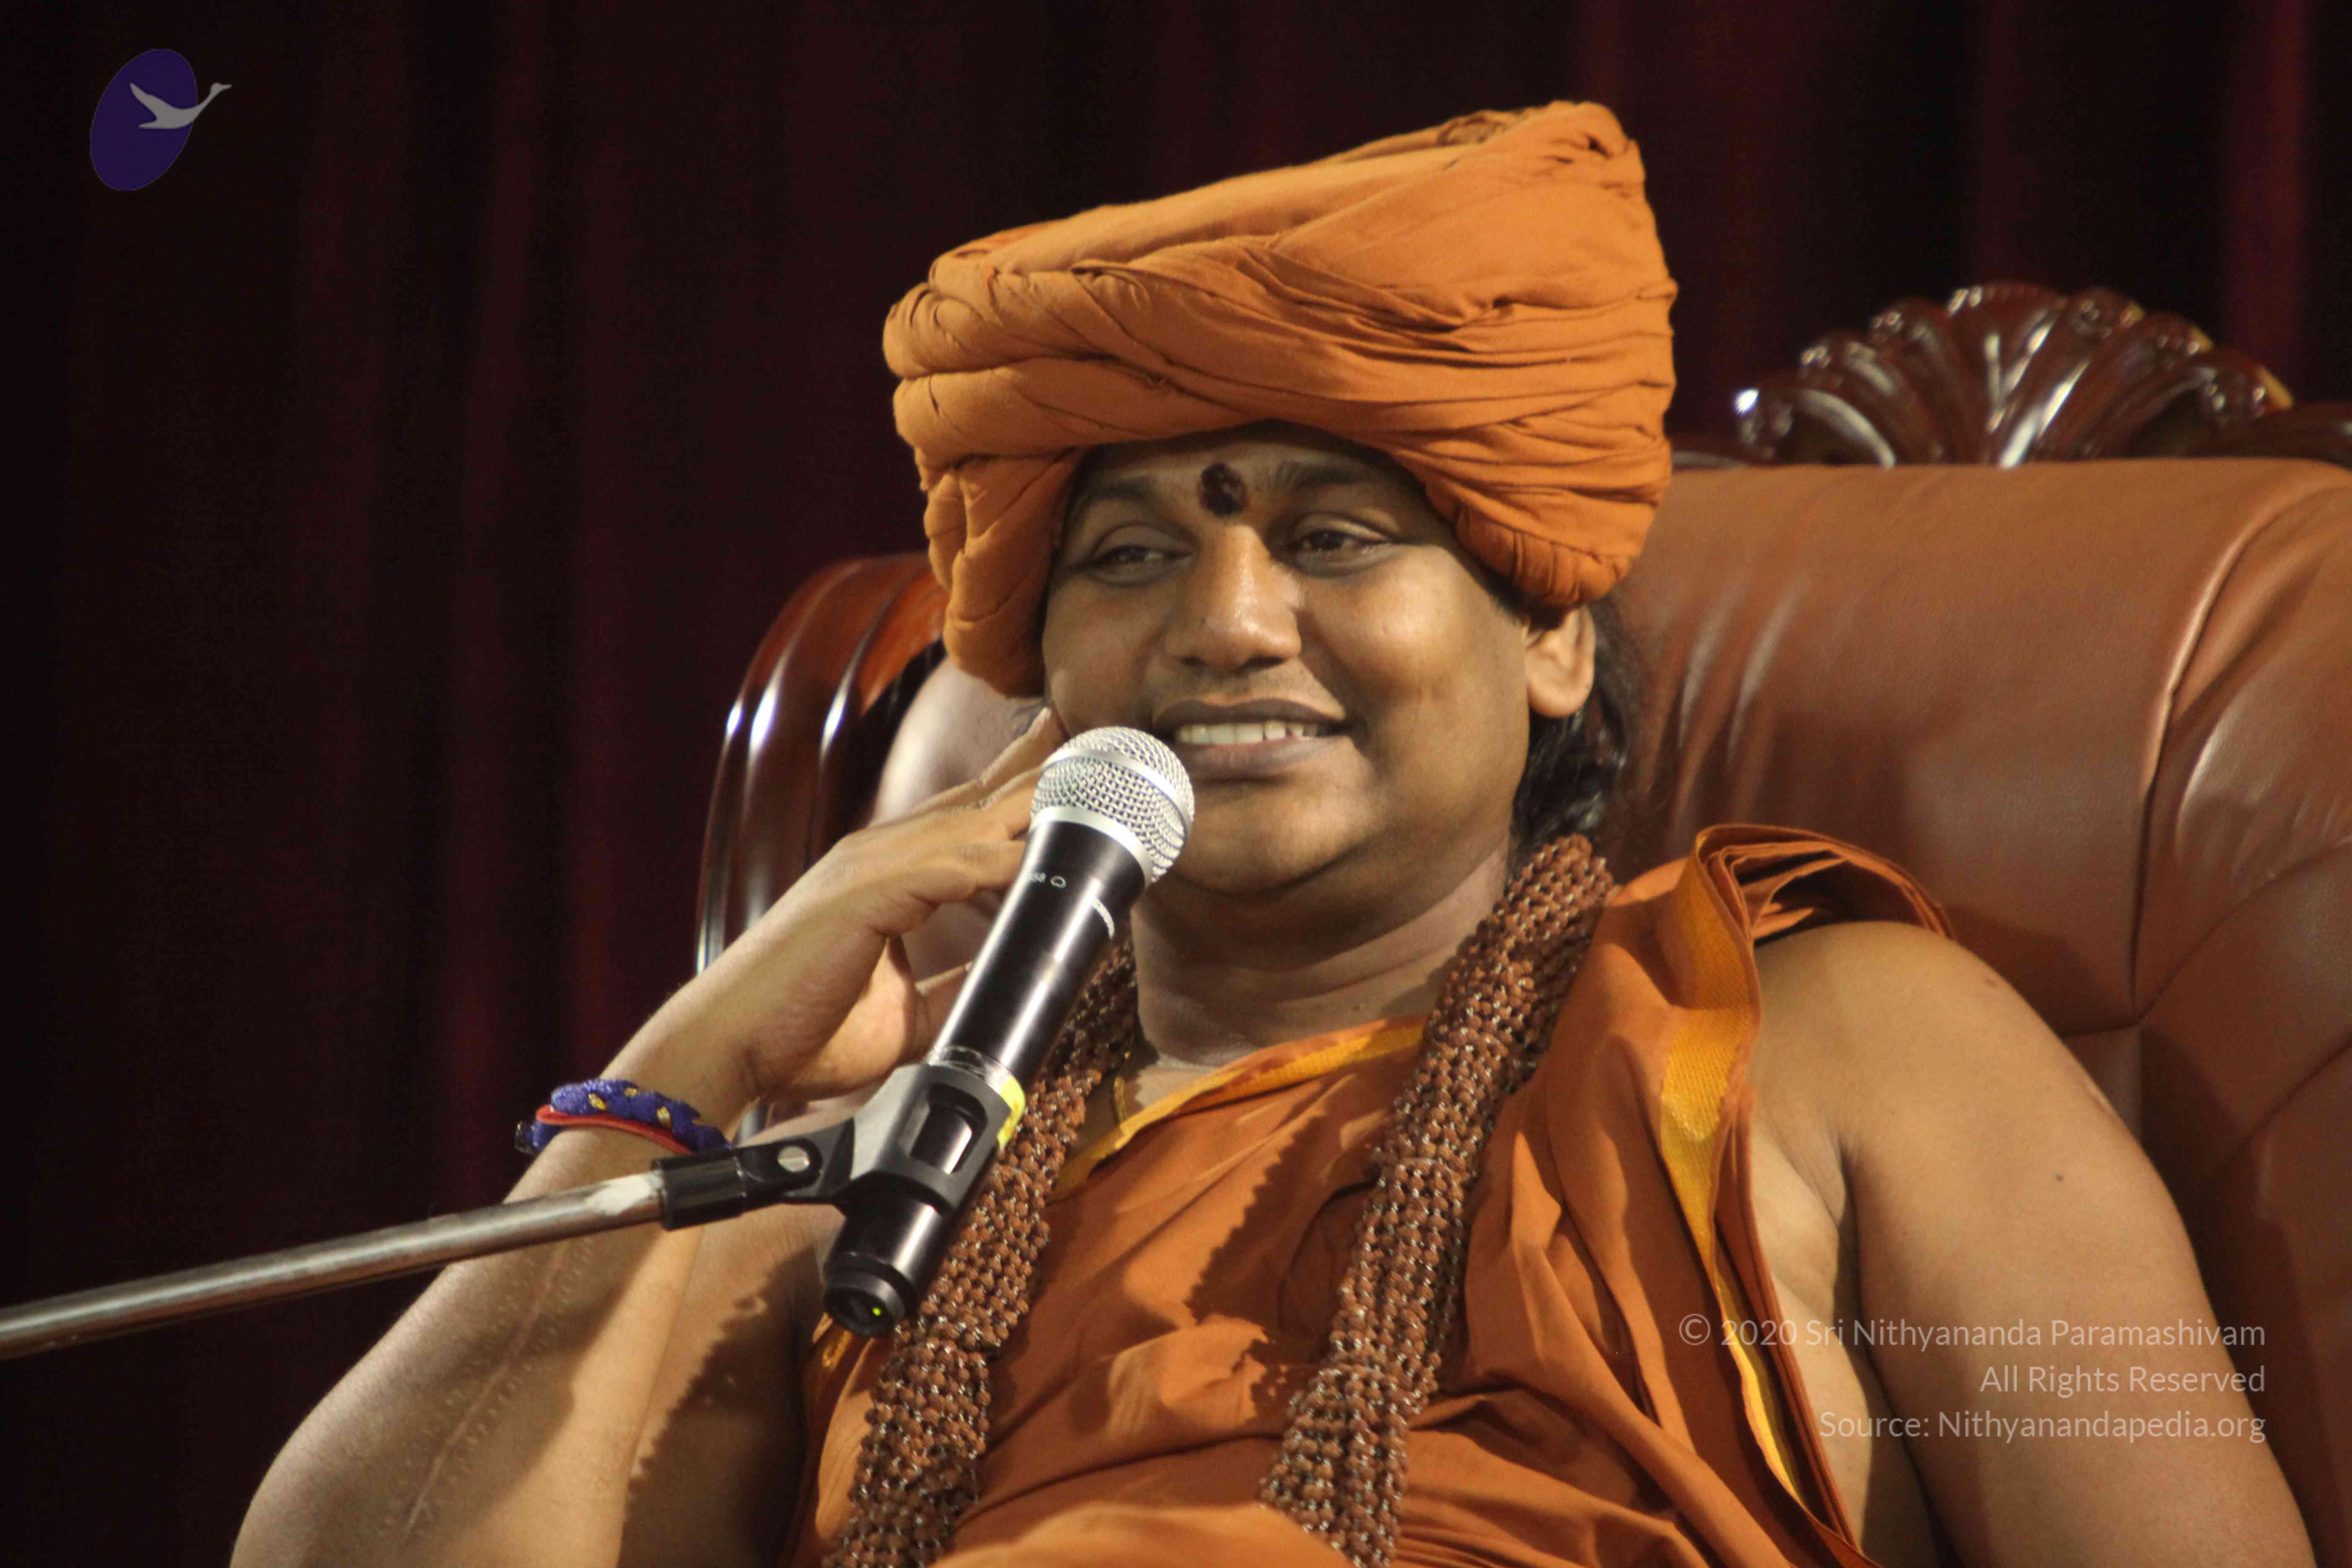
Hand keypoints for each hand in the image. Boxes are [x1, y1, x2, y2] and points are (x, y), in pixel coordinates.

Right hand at [637, 706, 1068, 1117]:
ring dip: (1037, 803)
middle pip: (980, 797)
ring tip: (1097, 782)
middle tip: (1105, 736)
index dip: (1025, 790)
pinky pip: (948, 869)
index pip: (969, 815)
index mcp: (888, 872)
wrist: (730, 1049)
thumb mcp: (907, 1014)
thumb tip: (1009, 982)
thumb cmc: (805, 1031)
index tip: (1080, 770)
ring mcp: (870, 868)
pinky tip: (1040, 857)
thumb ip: (957, 988)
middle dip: (1042, 767)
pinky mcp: (862, 896)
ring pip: (973, 821)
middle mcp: (881, 854)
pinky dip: (998, 862)